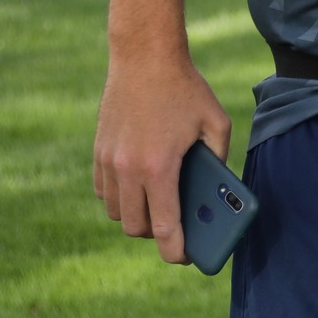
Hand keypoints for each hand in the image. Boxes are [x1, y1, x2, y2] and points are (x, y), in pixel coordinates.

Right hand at [93, 47, 231, 265]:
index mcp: (160, 167)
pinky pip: (103, 192)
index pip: (165, 226)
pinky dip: (119, 198)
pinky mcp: (98, 153)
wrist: (144, 59)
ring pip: (115, 212)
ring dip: (135, 216)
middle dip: (156, 235)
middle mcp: (129, 170)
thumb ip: (218, 160)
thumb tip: (216, 190)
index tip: (186, 258)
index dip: (175, 249)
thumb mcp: (217, 123)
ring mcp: (109, 162)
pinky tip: (140, 188)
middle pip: (135, 227)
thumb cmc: (187, 90)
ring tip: (158, 207)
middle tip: (176, 229)